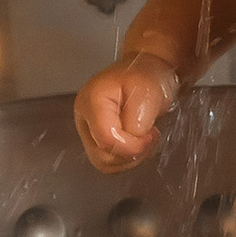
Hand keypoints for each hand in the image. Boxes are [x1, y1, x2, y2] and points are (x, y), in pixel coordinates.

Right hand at [76, 50, 180, 171]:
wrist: (146, 73)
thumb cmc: (146, 76)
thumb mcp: (148, 88)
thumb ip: (140, 114)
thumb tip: (133, 136)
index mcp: (92, 101)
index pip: (106, 139)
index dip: (132, 145)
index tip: (150, 133)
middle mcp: (85, 118)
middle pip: (102, 156)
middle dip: (132, 152)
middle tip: (150, 135)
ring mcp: (89, 131)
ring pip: (105, 163)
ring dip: (131, 157)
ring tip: (145, 138)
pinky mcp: (97, 140)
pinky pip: (110, 163)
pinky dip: (128, 159)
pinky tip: (138, 143)